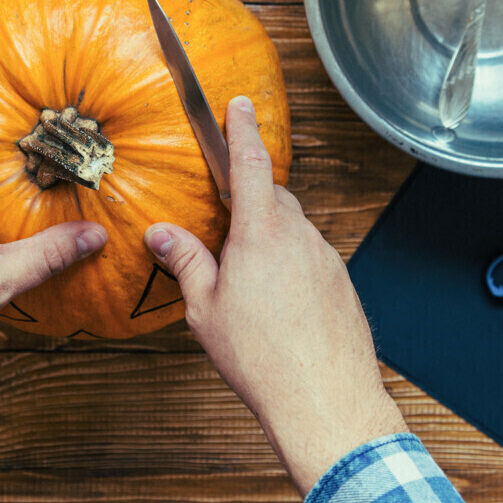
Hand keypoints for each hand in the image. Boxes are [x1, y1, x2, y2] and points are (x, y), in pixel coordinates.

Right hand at [144, 96, 407, 494]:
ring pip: (294, 232)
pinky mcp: (342, 281)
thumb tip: (160, 233)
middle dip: (251, 202)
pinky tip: (280, 305)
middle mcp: (300, 236)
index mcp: (261, 232)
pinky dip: (293, 268)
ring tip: (251, 286)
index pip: (250, 163)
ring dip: (271, 243)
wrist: (324, 397)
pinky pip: (312, 259)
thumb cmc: (261, 357)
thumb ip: (185, 262)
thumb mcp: (205, 309)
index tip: (239, 105)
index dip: (242, 129)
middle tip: (227, 230)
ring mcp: (326, 258)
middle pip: (274, 198)